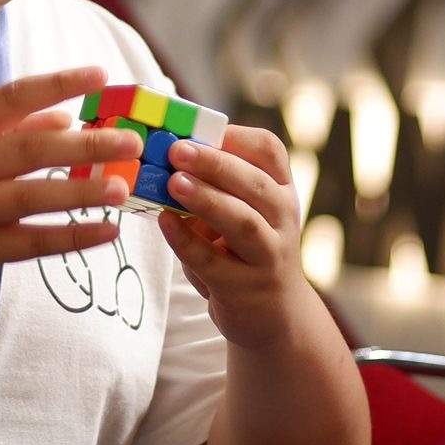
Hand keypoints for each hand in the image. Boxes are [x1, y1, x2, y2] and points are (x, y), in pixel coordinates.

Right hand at [0, 65, 142, 295]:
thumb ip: (4, 131)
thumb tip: (63, 117)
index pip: (12, 96)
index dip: (58, 82)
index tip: (100, 74)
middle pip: (31, 149)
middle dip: (84, 143)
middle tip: (129, 139)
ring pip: (33, 197)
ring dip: (81, 192)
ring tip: (121, 186)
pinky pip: (30, 244)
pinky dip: (70, 238)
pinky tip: (104, 233)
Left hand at [157, 126, 307, 349]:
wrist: (274, 315)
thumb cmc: (245, 249)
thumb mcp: (241, 210)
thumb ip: (213, 184)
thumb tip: (163, 153)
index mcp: (279, 189)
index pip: (269, 151)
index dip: (237, 137)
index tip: (202, 128)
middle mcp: (281, 218)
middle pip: (255, 184)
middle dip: (215, 164)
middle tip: (178, 150)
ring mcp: (268, 255)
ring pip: (243, 222)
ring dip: (207, 199)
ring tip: (173, 182)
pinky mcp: (245, 288)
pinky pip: (213, 261)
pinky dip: (186, 240)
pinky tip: (164, 222)